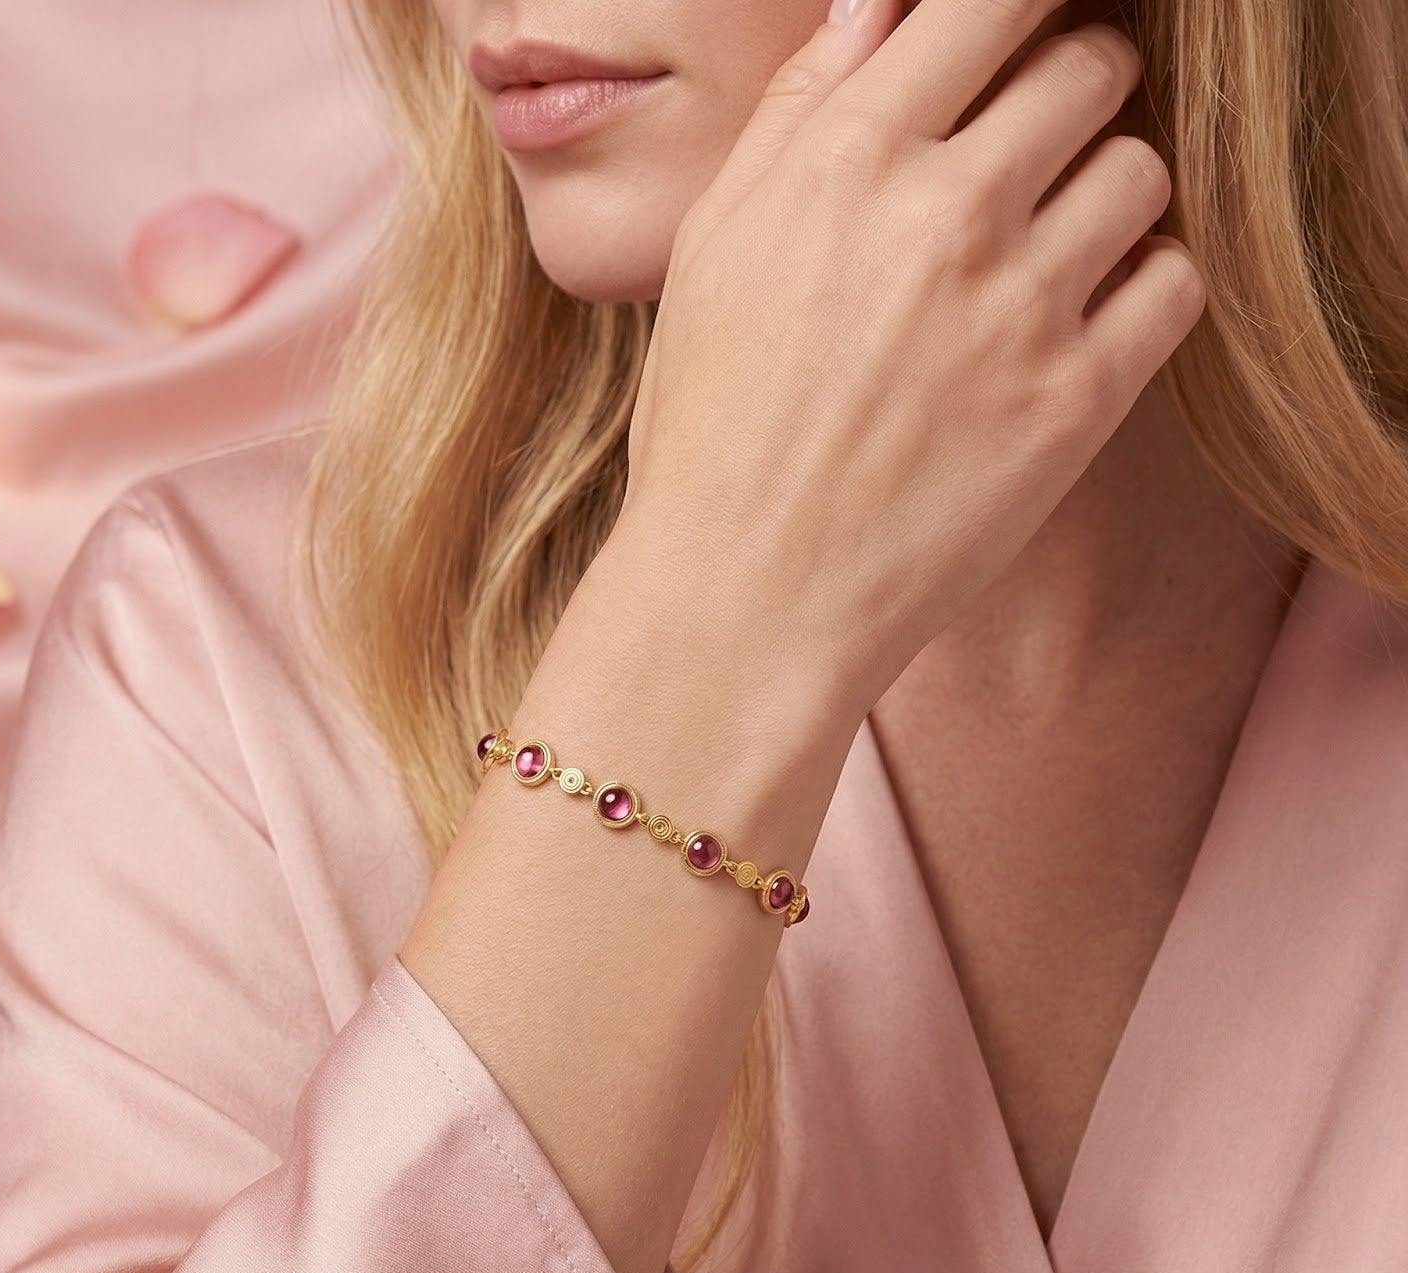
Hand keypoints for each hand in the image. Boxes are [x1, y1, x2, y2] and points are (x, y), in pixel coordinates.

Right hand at [617, 0, 1205, 718]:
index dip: (1015, 11)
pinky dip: (1142, 286)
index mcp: (846, 161)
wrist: (747, 599)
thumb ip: (798, 114)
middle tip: (1029, 156)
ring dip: (1103, 192)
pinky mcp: (1077, 401)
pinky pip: (1175, 280)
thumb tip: (875, 7)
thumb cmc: (712, 432)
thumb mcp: (713, 252)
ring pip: (1140, 168)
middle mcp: (944, 214)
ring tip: (1044, 255)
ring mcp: (1020, 308)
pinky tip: (1078, 321)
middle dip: (1068, 92)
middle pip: (1091, 62)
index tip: (1010, 47)